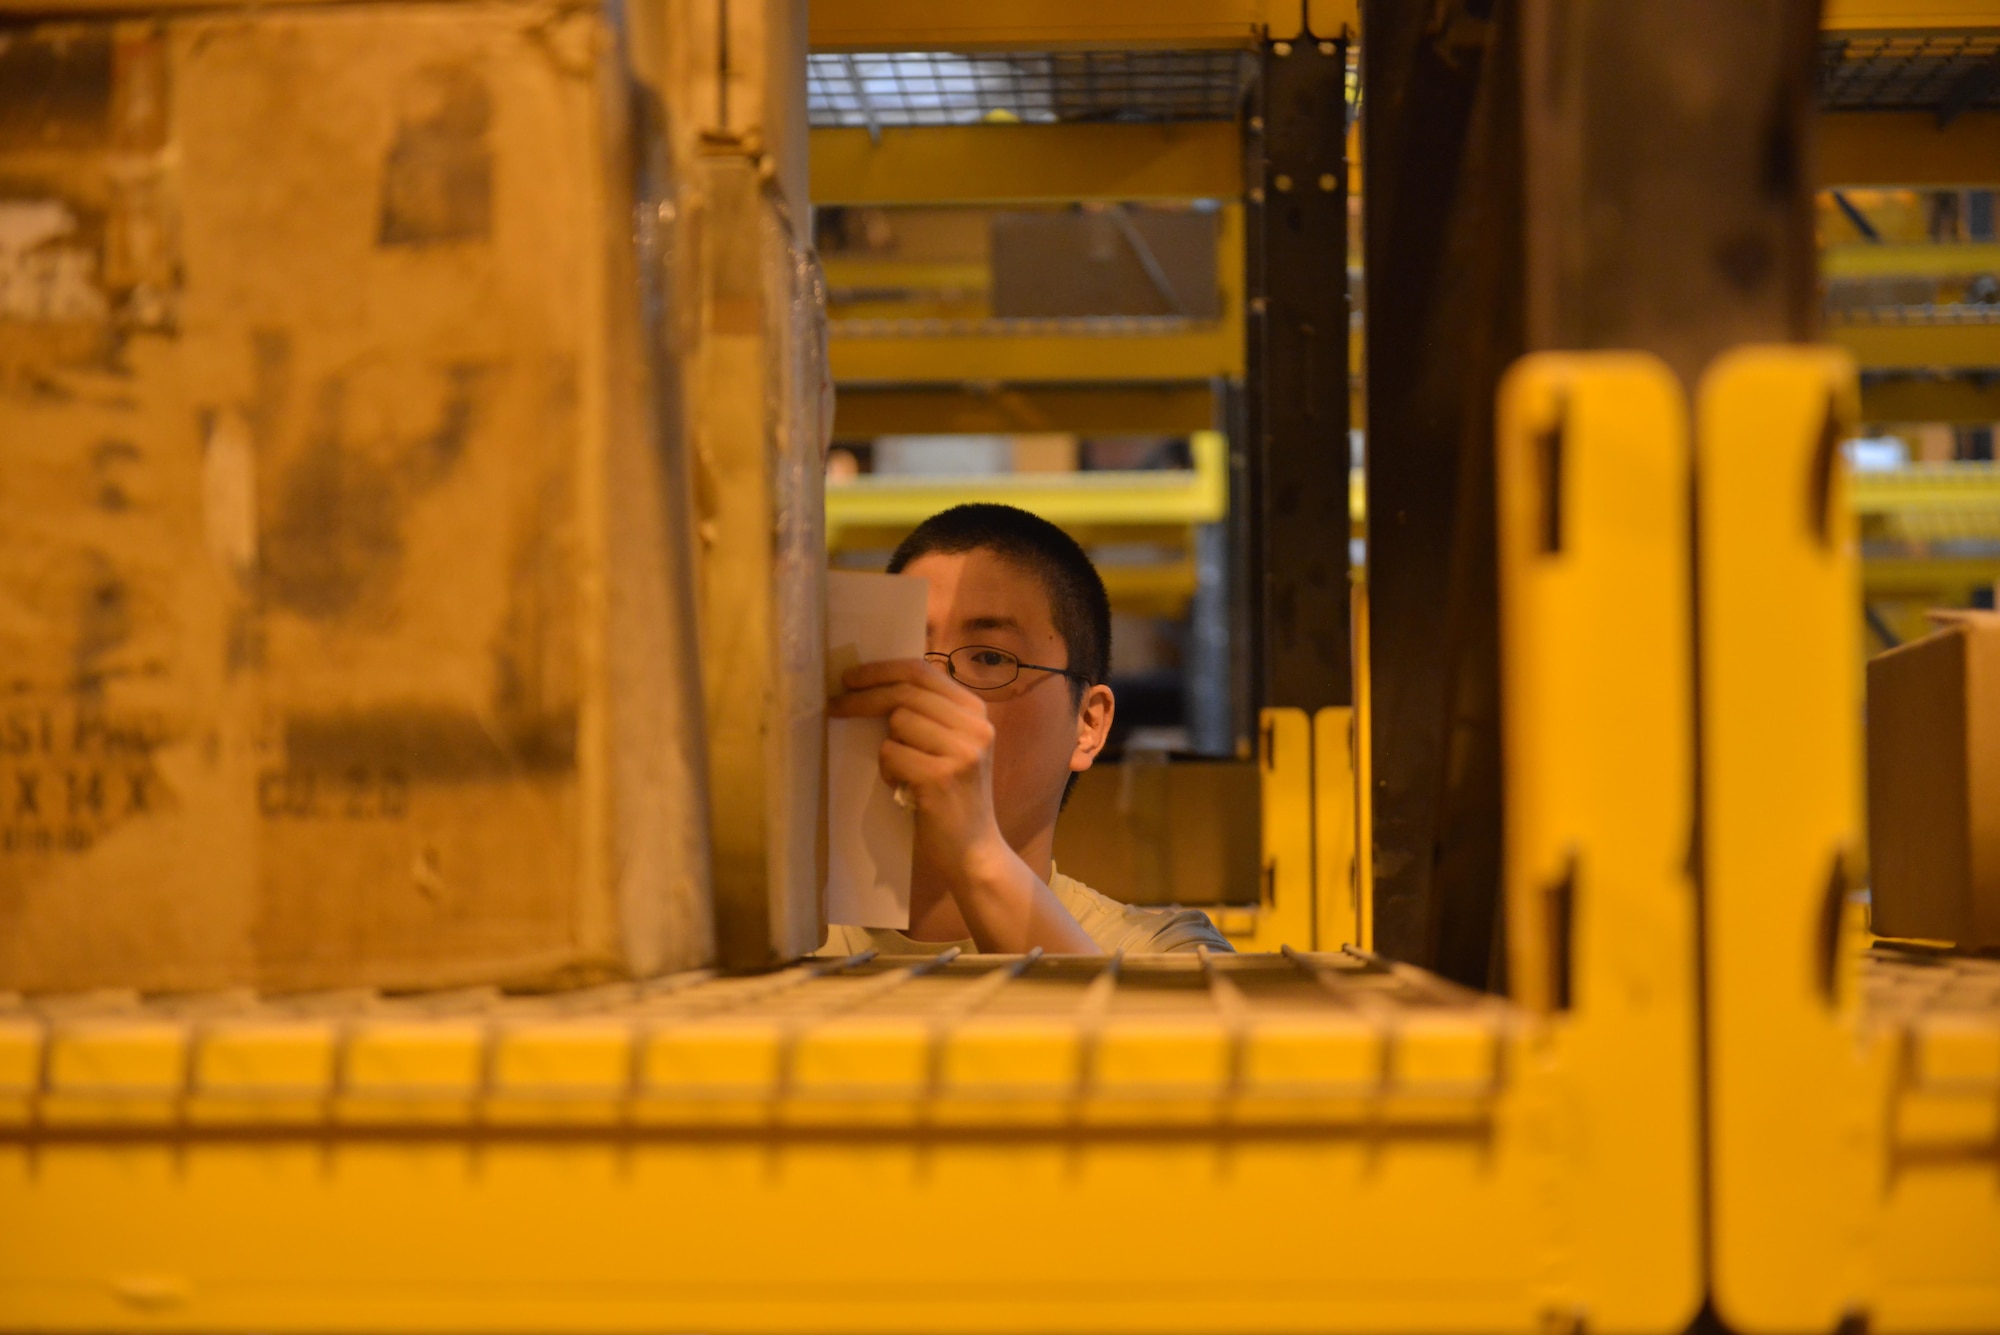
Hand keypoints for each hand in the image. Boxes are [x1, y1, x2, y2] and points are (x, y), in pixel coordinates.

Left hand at [827, 658, 1007, 872]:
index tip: (850, 678)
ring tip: (905, 773)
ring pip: (897, 724)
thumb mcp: (952, 746)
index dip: (881, 670)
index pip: (922, 672)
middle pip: (904, 693)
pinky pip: (891, 755)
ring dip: (888, 749)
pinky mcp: (941, 777)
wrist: (973, 852)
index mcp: (976, 712)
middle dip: (862, 698)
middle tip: (834, 706)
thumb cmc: (951, 798)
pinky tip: (906, 789)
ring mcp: (961, 751)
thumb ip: (929, 714)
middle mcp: (975, 727)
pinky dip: (889, 773)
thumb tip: (875, 685)